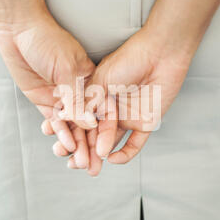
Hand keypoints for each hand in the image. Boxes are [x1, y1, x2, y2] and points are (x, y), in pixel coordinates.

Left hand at [0, 9, 96, 158]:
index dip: (104, 132)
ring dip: (77, 145)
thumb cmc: (47, 40)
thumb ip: (77, 99)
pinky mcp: (46, 100)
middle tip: (93, 166)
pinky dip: (61, 134)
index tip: (106, 151)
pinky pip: (56, 121)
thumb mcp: (66, 68)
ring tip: (80, 163)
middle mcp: (79, 91)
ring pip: (72, 126)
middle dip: (91, 146)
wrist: (19, 29)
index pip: (102, 110)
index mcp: (92, 80)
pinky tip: (66, 146)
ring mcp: (62, 97)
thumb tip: (90, 124)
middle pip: (88, 123)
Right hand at [55, 18, 200, 165]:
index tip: (60, 145)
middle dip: (83, 150)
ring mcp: (128, 118)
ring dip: (100, 155)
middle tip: (73, 163)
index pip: (82, 120)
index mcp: (98, 98)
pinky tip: (113, 159)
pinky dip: (125, 154)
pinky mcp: (146, 124)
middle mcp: (111, 110)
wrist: (160, 53)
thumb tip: (69, 120)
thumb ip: (87, 102)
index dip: (71, 134)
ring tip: (89, 166)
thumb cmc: (130, 59)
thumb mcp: (101, 80)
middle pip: (94, 135)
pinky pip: (134, 144)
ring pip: (112, 142)